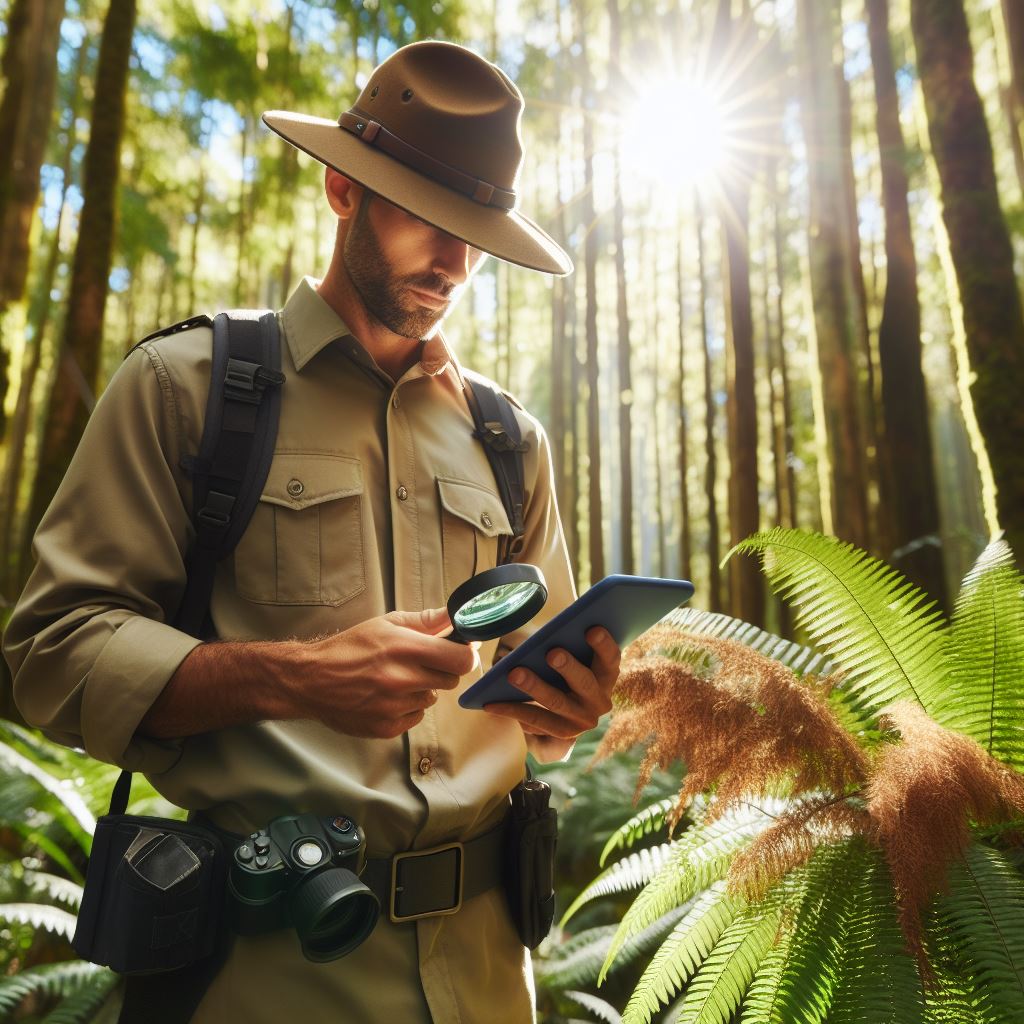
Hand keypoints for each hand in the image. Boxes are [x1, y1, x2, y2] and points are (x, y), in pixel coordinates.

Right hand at [286, 608, 478, 738]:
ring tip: (395, 680)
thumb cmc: (350, 648)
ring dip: (421, 689)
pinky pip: (415, 717)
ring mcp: (395, 707)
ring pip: (432, 698)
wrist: (311, 680)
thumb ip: (425, 621)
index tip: (459, 652)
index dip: (465, 654)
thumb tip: (456, 617)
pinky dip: (407, 708)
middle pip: (450, 680)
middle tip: (420, 663)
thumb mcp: (385, 624)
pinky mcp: (387, 728)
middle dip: (441, 670)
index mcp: (404, 648)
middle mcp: (402, 679)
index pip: (460, 659)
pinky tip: (386, 697)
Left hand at [481, 627, 619, 742]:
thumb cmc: (568, 670)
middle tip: (552, 652)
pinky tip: (491, 703)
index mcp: (607, 676)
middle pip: (584, 683)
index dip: (604, 645)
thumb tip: (549, 633)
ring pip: (557, 704)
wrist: (571, 713)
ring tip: (514, 673)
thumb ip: (571, 646)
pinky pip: (535, 721)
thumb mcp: (577, 658)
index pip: (610, 659)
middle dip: (568, 667)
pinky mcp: (561, 735)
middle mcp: (599, 702)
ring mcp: (581, 722)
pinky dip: (512, 710)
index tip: (592, 629)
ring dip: (535, 687)